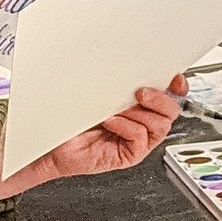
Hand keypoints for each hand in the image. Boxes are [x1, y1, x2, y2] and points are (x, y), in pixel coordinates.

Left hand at [0, 84, 183, 198]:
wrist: (45, 142)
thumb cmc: (65, 117)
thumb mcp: (94, 91)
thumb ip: (115, 81)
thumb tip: (130, 65)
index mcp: (136, 103)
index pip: (168, 94)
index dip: (176, 85)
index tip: (173, 77)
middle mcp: (139, 121)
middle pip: (171, 110)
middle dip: (160, 99)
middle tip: (140, 91)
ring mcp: (135, 140)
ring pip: (160, 125)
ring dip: (141, 114)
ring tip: (117, 109)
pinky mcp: (127, 156)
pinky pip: (140, 139)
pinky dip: (128, 127)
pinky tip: (111, 122)